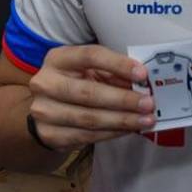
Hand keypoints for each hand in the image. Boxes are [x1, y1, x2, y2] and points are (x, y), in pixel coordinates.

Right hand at [26, 45, 154, 151]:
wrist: (45, 110)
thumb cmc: (75, 83)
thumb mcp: (90, 71)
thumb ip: (113, 74)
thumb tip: (142, 83)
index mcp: (58, 59)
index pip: (90, 56)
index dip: (118, 64)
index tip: (142, 74)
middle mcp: (45, 83)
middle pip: (89, 92)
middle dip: (123, 100)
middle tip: (148, 103)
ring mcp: (43, 111)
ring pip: (89, 118)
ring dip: (122, 120)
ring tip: (145, 119)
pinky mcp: (48, 134)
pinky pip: (86, 136)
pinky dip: (111, 133)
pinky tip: (128, 129)